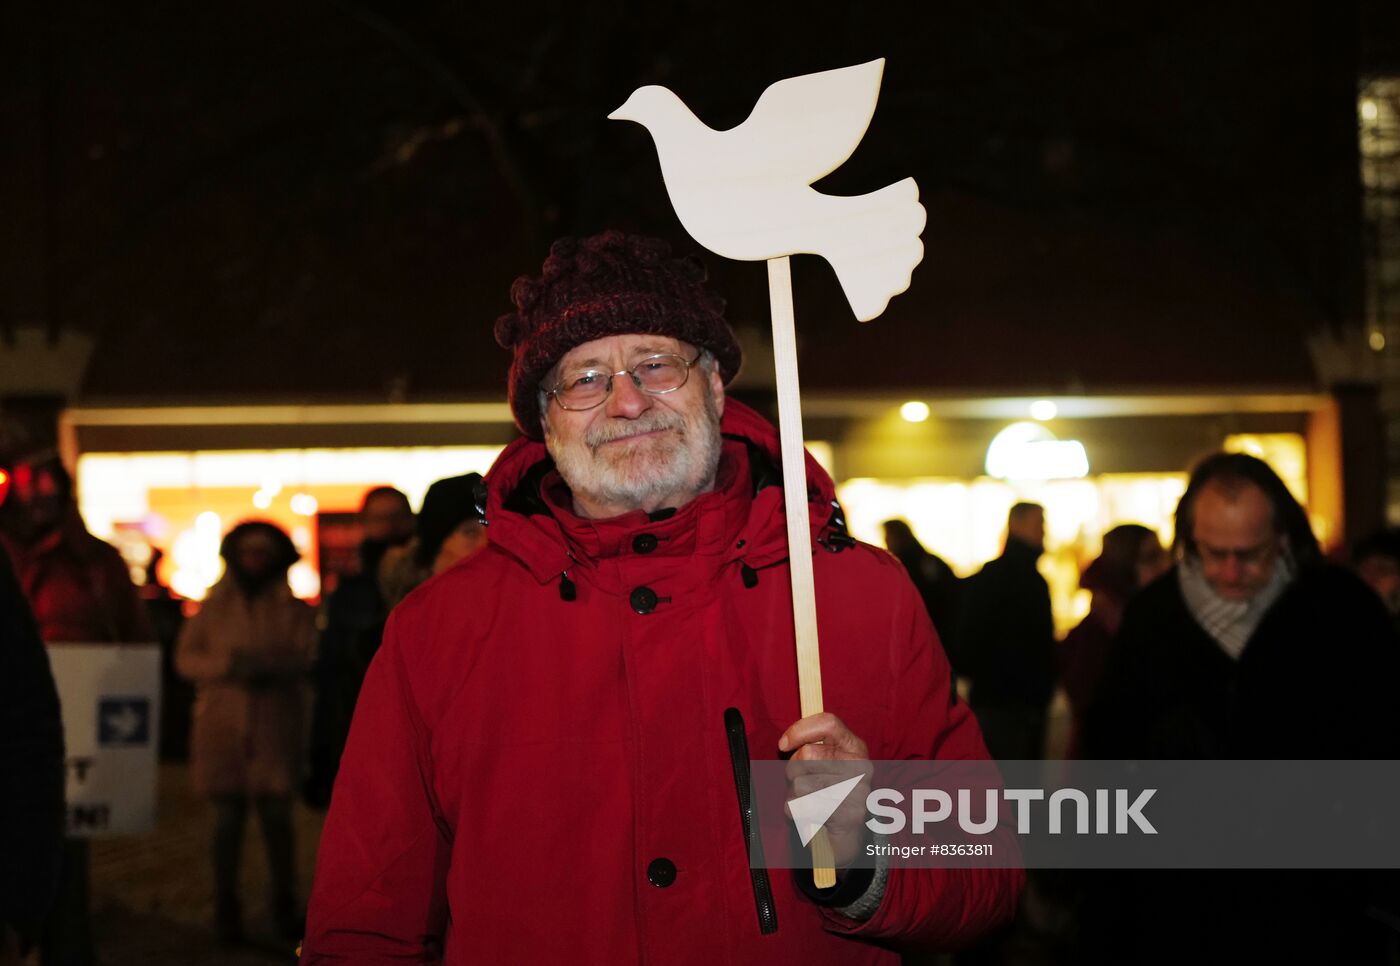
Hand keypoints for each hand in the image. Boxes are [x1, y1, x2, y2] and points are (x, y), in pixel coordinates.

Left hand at [778, 713, 873, 868]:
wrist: (848, 836)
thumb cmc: (829, 794)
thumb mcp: (826, 763)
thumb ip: (811, 746)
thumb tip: (785, 743)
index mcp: (856, 747)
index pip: (829, 723)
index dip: (800, 730)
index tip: (783, 744)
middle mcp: (861, 765)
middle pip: (807, 754)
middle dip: (794, 770)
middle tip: (805, 784)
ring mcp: (857, 790)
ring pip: (800, 783)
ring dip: (795, 795)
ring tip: (809, 802)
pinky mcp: (847, 815)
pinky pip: (802, 807)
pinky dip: (797, 814)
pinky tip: (812, 816)